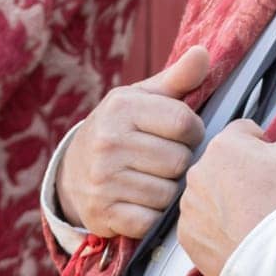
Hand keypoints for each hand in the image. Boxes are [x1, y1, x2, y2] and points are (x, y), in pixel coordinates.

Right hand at [56, 46, 209, 238]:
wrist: (73, 172)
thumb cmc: (120, 131)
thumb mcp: (142, 100)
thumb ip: (177, 80)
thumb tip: (203, 54)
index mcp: (121, 108)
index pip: (185, 123)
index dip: (194, 133)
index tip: (184, 136)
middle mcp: (108, 141)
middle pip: (179, 161)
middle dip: (180, 164)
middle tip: (165, 162)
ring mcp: (103, 179)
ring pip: (168, 195)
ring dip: (168, 194)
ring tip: (153, 182)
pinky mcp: (103, 213)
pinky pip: (150, 221)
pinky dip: (152, 217)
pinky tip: (143, 204)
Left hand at [178, 79, 275, 275]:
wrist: (273, 259)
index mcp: (224, 144)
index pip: (244, 135)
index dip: (265, 151)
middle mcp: (198, 170)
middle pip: (225, 165)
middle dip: (243, 176)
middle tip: (267, 197)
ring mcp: (189, 204)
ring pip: (211, 195)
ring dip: (227, 202)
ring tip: (253, 219)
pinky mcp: (186, 235)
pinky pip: (200, 225)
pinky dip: (216, 230)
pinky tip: (238, 237)